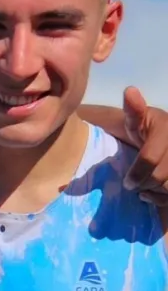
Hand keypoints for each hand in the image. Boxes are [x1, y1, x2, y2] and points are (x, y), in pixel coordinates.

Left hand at [123, 86, 167, 204]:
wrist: (162, 136)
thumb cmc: (146, 130)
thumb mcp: (136, 120)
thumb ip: (133, 110)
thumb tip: (130, 91)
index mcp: (166, 129)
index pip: (149, 159)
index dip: (136, 173)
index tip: (127, 182)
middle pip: (161, 177)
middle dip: (143, 182)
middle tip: (131, 184)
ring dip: (153, 191)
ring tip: (143, 186)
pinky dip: (161, 199)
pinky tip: (152, 192)